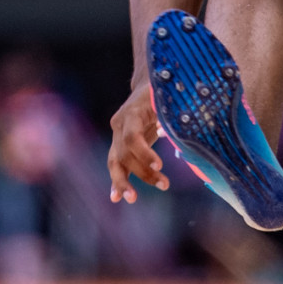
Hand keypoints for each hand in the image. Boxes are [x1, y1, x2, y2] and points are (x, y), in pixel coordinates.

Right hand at [107, 81, 168, 202]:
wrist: (146, 84)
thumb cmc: (162, 92)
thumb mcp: (167, 100)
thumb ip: (167, 116)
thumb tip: (166, 133)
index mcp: (131, 112)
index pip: (132, 137)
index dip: (143, 153)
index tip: (160, 165)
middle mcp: (119, 124)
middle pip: (124, 153)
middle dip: (143, 172)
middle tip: (164, 184)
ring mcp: (116, 135)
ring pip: (115, 162)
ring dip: (123, 182)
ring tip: (132, 199)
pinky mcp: (119, 145)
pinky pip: (117, 165)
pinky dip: (117, 181)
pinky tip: (117, 198)